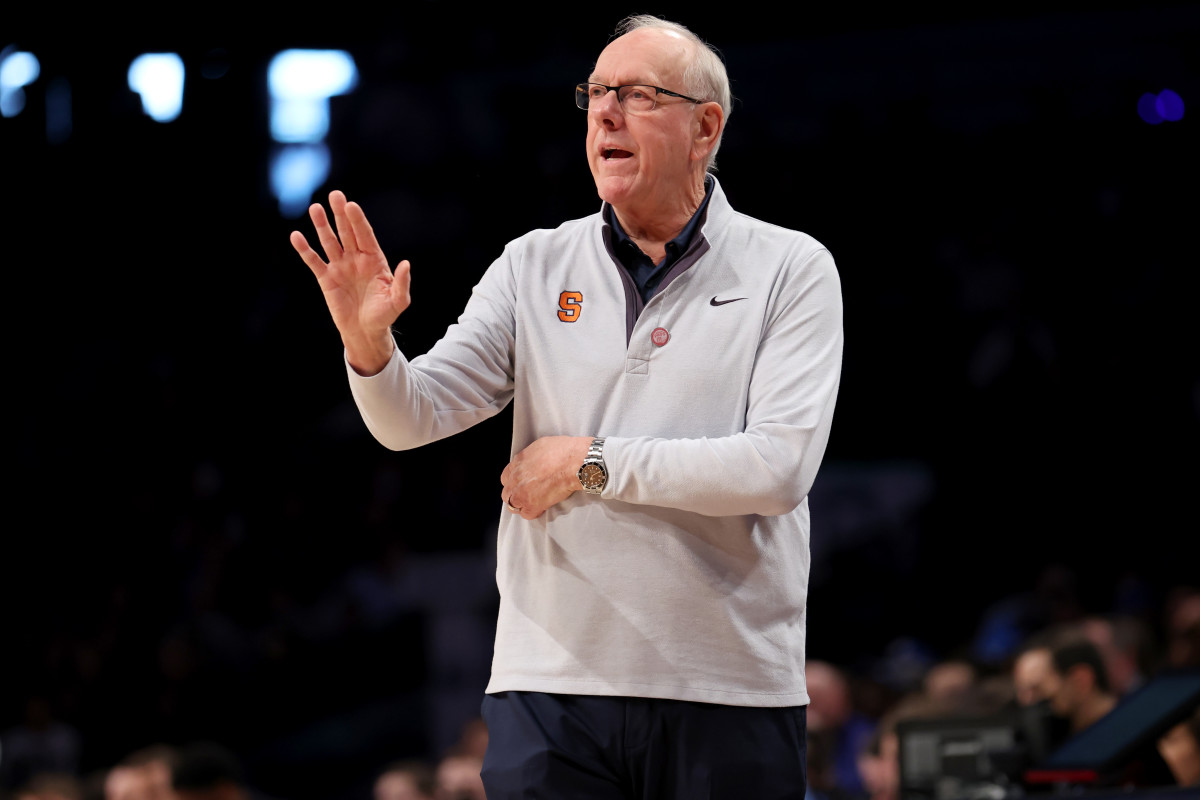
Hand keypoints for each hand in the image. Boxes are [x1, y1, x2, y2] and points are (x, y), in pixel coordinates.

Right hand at [290, 190, 410, 375]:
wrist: (365, 332)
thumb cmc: (384, 316)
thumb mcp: (398, 301)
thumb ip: (401, 283)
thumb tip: (405, 264)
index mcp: (374, 260)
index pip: (365, 235)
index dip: (358, 221)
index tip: (351, 206)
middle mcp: (356, 259)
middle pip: (347, 232)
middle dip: (340, 214)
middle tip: (335, 195)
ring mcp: (340, 267)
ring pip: (330, 242)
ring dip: (322, 226)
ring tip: (315, 208)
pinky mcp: (326, 278)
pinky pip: (314, 261)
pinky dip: (305, 249)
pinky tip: (296, 236)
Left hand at [500, 436, 591, 519]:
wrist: (573, 463)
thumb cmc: (563, 451)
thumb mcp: (541, 445)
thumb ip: (531, 457)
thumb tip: (534, 461)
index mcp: (519, 462)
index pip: (506, 477)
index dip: (513, 482)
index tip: (520, 484)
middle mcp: (517, 478)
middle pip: (507, 493)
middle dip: (515, 495)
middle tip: (526, 495)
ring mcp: (522, 493)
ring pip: (513, 505)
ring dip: (521, 505)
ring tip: (532, 503)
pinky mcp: (532, 505)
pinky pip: (526, 514)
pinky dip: (533, 513)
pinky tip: (540, 508)